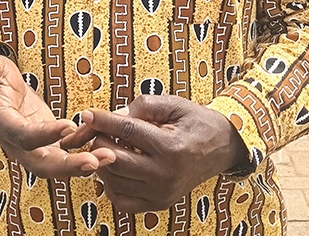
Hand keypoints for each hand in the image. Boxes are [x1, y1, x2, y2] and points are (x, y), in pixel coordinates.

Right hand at [0, 47, 114, 177]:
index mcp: (3, 126)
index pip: (24, 136)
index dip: (44, 134)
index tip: (69, 125)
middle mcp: (19, 144)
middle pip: (43, 164)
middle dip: (69, 166)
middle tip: (95, 162)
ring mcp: (36, 147)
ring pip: (60, 164)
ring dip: (84, 162)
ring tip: (110, 155)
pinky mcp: (50, 143)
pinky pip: (70, 151)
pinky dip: (87, 147)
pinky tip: (107, 139)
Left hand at [76, 95, 246, 212]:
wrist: (222, 148)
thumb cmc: (196, 122)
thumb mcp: (175, 104)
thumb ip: (144, 105)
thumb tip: (113, 115)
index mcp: (171, 148)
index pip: (127, 132)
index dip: (103, 121)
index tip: (86, 113)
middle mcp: (165, 175)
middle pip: (114, 159)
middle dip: (99, 141)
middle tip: (95, 130)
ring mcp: (161, 193)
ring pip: (113, 180)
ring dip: (102, 161)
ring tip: (105, 145)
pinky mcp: (158, 204)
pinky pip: (122, 199)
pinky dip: (111, 184)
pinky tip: (114, 167)